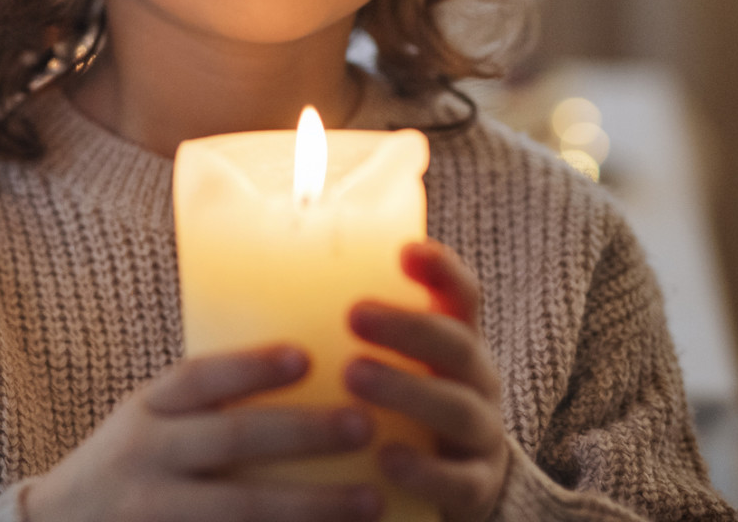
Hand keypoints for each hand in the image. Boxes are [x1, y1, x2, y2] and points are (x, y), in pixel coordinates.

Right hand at [26, 345, 382, 521]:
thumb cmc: (126, 470)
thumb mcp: (144, 425)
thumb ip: (199, 409)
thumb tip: (302, 373)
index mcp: (142, 415)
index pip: (195, 380)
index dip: (250, 367)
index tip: (306, 356)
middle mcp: (146, 462)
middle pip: (229, 442)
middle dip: (301, 434)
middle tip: (364, 425)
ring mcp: (156, 517)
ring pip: (241, 511)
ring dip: (311, 506)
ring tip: (373, 500)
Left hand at [344, 241, 508, 521]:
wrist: (452, 484)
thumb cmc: (396, 406)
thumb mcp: (385, 359)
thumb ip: (345, 327)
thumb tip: (256, 282)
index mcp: (454, 341)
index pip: (460, 295)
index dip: (441, 269)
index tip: (405, 250)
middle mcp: (476, 380)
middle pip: (456, 345)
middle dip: (407, 327)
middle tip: (355, 315)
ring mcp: (481, 434)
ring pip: (458, 408)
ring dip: (408, 391)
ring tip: (354, 377)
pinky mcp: (475, 487)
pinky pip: (458, 479)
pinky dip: (425, 470)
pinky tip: (387, 460)